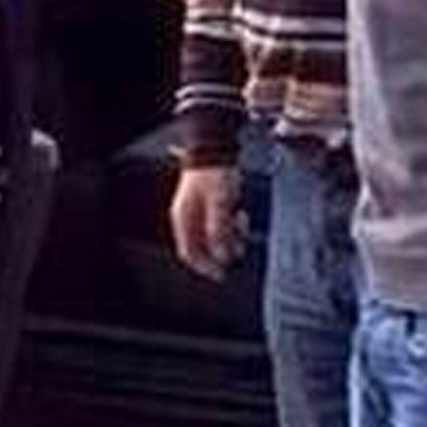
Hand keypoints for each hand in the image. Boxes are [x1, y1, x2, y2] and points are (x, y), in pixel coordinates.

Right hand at [171, 165, 241, 280]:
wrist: (216, 151)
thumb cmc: (214, 175)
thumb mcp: (219, 205)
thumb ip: (220, 231)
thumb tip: (222, 256)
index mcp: (184, 220)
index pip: (189, 253)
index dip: (205, 266)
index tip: (221, 274)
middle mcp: (189, 219)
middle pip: (204, 247)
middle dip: (222, 250)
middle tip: (238, 249)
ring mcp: (200, 213)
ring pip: (215, 237)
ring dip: (231, 237)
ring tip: (242, 228)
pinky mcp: (212, 208)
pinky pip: (222, 226)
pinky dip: (232, 226)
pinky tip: (239, 216)